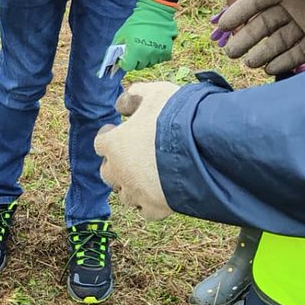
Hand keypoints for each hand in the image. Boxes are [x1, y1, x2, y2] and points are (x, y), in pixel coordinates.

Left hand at [94, 81, 177, 218]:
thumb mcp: (156, 94)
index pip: (100, 142)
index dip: (109, 135)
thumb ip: (135, 95)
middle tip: (130, 155)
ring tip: (148, 175)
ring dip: (132, 185)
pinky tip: (160, 194)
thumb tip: (122, 103)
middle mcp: (119, 172)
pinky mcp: (155, 209)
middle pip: (107, 172)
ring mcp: (136, 193)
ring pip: (126, 194)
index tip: (116, 130)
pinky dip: (150, 203)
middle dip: (116, 164)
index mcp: (114, 145)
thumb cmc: (175, 119)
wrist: (203, 150)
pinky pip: (146, 210)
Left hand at [114, 0, 176, 72]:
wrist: (155, 12)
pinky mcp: (166, 52)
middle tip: (136, 49)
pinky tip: (154, 46)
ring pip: (149, 64)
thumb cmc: (136, 22)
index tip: (125, 57)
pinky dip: (156, 55)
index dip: (125, 62)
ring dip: (146, 58)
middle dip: (135, 60)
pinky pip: (159, 60)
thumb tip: (114, 61)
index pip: (127, 67)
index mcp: (134, 51)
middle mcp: (146, 55)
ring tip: (145, 45)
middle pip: (138, 66)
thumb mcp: (121, 34)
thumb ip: (116, 48)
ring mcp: (157, 54)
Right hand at [217, 0, 304, 74]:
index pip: (256, 1)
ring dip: (263, 52)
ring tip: (250, 64)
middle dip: (247, 38)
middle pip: (264, 25)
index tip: (222, 26)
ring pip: (278, 40)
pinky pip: (298, 50)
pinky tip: (271, 69)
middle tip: (231, 53)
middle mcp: (293, 4)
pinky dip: (285, 60)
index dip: (239, 13)